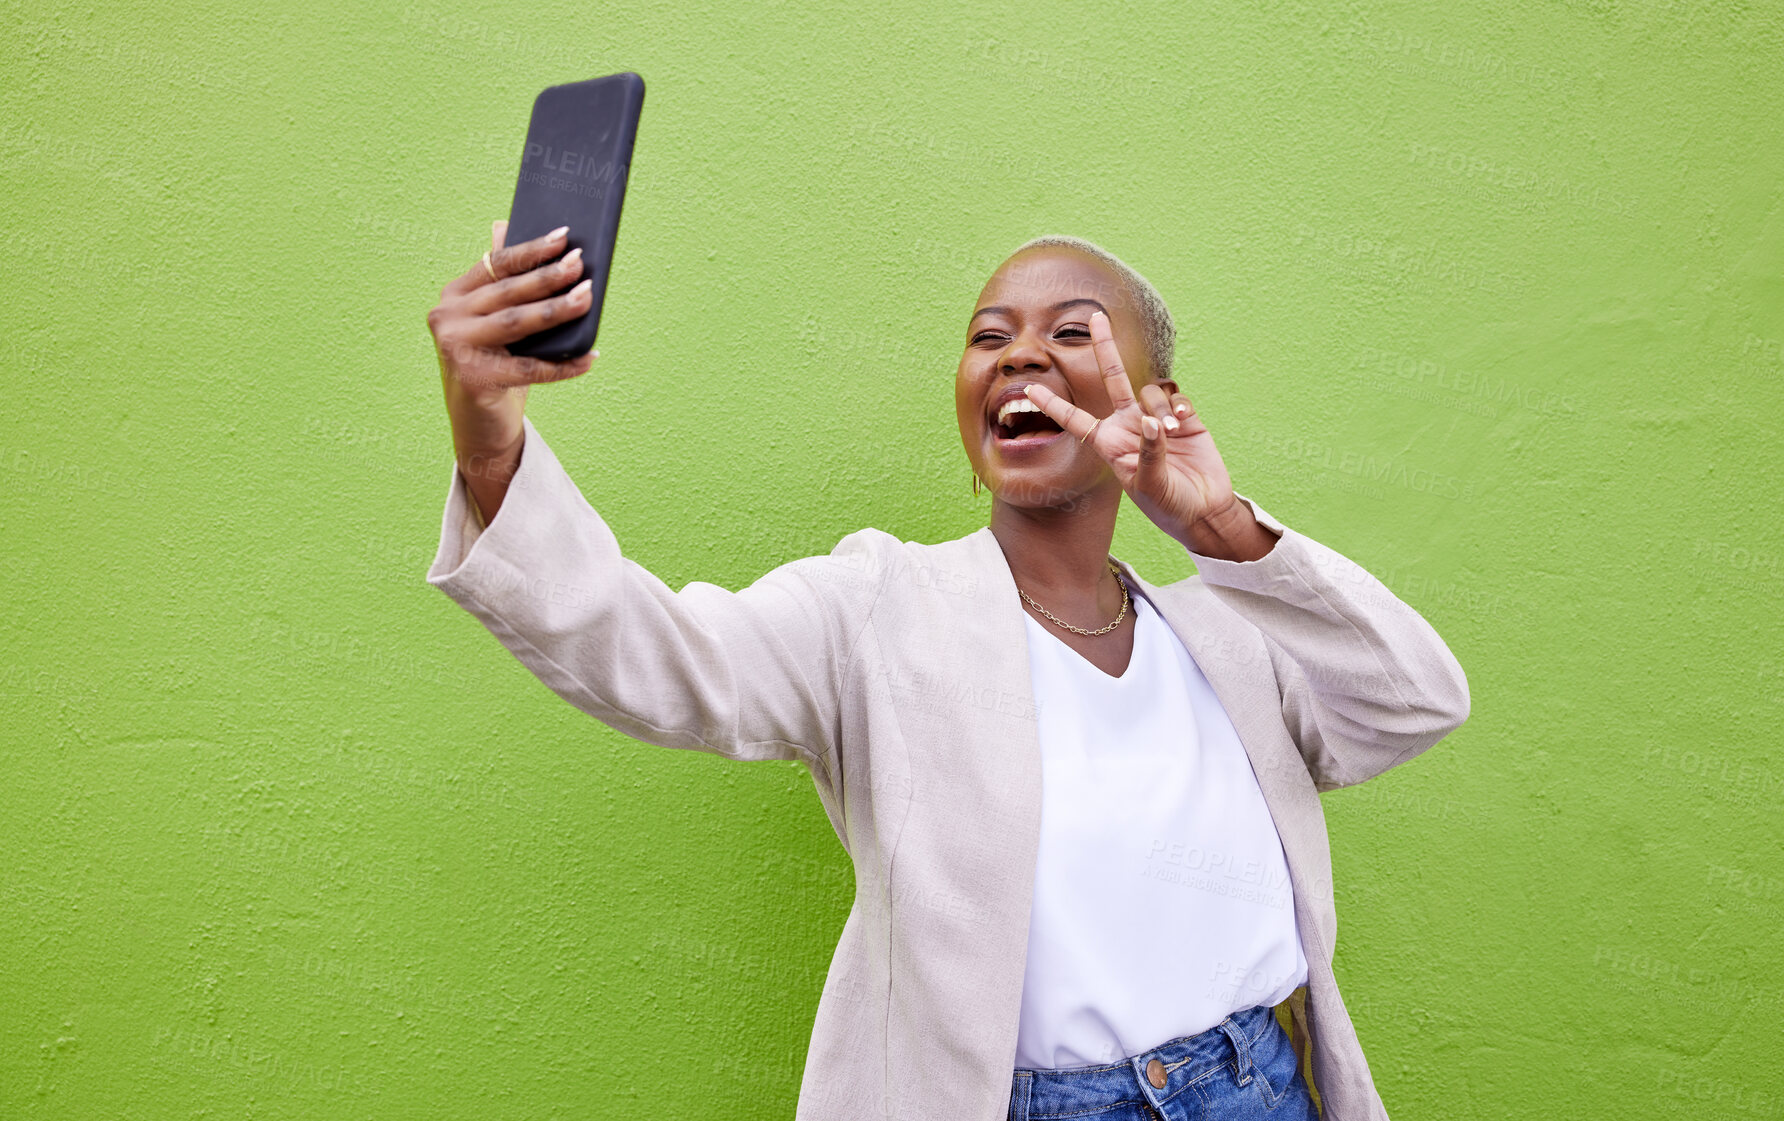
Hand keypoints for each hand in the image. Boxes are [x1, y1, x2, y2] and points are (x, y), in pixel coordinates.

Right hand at [429, 220, 597, 519]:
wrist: (478, 425)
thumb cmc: (496, 364)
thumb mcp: (496, 321)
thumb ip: (501, 279)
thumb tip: (507, 224)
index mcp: (455, 296)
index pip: (496, 264)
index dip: (531, 250)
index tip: (564, 236)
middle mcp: (448, 317)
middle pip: (509, 292)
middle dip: (549, 276)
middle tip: (581, 264)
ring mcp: (456, 348)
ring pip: (517, 323)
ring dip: (557, 310)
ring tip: (588, 298)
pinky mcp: (475, 380)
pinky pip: (529, 368)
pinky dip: (563, 365)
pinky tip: (590, 357)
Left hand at [1021, 310, 1249, 551]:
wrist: (1202, 510)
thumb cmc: (1167, 505)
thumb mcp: (1149, 485)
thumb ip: (1148, 453)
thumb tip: (1152, 421)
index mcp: (1109, 442)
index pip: (1075, 419)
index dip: (1053, 405)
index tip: (1028, 389)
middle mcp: (1128, 424)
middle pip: (1112, 378)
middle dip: (1105, 347)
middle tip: (1096, 317)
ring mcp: (1155, 419)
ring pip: (1150, 392)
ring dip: (1160, 407)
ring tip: (1172, 433)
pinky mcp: (1184, 418)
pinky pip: (1176, 398)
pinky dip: (1178, 407)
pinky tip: (1183, 423)